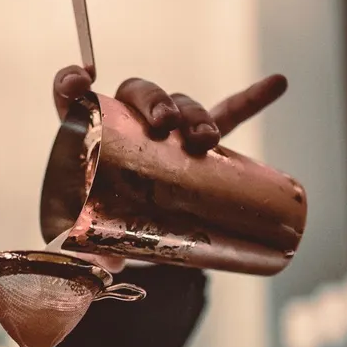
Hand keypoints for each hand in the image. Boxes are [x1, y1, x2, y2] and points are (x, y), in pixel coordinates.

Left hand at [49, 65, 288, 270]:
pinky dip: (251, 100)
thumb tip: (102, 265)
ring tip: (205, 140)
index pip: (71, 100)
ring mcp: (167, 131)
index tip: (80, 81)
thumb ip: (90, 252)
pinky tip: (276, 83)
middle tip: (164, 125)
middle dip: (155, 101)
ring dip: (194, 114)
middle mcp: (127, 123)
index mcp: (88, 138)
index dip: (69, 84)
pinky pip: (227, 116)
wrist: (135, 238)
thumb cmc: (103, 230)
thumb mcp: (91, 240)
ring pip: (181, 104)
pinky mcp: (198, 145)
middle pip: (138, 93)